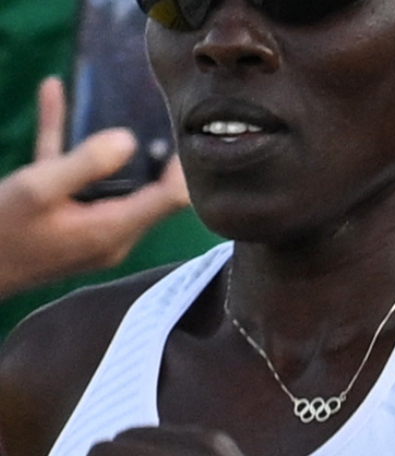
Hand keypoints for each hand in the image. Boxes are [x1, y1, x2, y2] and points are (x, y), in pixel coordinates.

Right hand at [0, 77, 189, 298]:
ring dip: (107, 142)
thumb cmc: (1, 230)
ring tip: (119, 98)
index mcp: (113, 228)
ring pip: (110, 179)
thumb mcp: (40, 189)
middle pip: (150, 190)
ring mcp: (90, 226)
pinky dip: (65, 140)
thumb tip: (128, 139)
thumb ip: (86, 163)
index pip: (172, 199)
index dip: (182, 166)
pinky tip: (52, 92)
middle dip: (156, 153)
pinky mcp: (65, 218)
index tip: (184, 130)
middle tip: (162, 112)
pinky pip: (73, 176)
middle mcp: (111, 232)